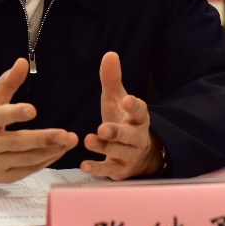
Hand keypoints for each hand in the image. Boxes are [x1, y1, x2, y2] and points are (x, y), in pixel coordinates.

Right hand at [0, 58, 77, 182]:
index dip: (14, 113)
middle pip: (17, 142)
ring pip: (26, 158)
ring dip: (50, 151)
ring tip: (70, 141)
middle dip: (44, 139)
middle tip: (67, 135)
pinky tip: (59, 151)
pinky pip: (28, 170)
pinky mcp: (3, 177)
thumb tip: (23, 61)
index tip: (33, 110)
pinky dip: (45, 161)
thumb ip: (7, 82)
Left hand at [80, 52, 163, 179]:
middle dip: (117, 132)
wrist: (137, 155)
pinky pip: (108, 171)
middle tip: (103, 128)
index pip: (140, 111)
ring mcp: (129, 155)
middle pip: (129, 135)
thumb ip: (112, 80)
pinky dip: (97, 169)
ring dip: (104, 148)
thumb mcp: (117, 100)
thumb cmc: (124, 121)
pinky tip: (84, 166)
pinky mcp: (119, 170)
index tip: (128, 100)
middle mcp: (137, 137)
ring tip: (89, 140)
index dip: (134, 106)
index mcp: (138, 118)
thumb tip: (110, 54)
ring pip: (118, 152)